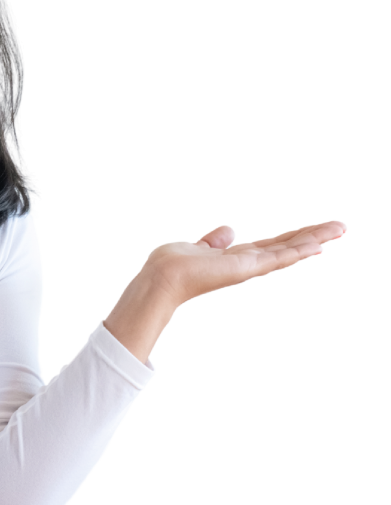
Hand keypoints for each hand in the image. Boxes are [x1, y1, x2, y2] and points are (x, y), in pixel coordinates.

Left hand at [146, 219, 347, 309]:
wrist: (163, 277)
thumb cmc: (174, 264)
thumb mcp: (200, 246)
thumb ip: (215, 240)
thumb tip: (229, 229)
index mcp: (237, 257)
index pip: (272, 245)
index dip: (294, 239)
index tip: (315, 234)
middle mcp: (248, 263)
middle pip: (286, 246)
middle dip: (313, 236)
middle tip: (341, 227)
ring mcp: (249, 267)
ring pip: (289, 250)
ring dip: (314, 239)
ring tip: (339, 229)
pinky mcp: (247, 269)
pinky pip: (277, 259)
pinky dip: (297, 252)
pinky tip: (318, 246)